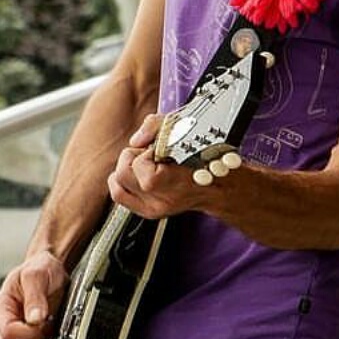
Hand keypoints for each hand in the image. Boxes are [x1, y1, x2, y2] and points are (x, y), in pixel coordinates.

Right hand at [0, 251, 67, 338]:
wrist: (52, 271)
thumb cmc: (40, 269)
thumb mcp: (37, 274)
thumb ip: (35, 296)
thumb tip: (35, 319)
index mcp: (2, 308)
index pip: (7, 332)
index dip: (27, 333)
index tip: (45, 324)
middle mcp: (6, 325)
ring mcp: (18, 337)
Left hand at [109, 114, 232, 216]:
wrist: (221, 185)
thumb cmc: (206, 154)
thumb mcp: (185, 126)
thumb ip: (155, 126)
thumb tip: (136, 140)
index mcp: (176, 181)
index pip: (140, 165)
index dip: (147, 151)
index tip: (162, 149)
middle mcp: (164, 199)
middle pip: (123, 173)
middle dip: (133, 158)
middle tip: (151, 155)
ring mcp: (155, 209)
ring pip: (117, 186)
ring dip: (127, 170)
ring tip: (145, 165)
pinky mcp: (148, 212)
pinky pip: (119, 195)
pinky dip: (121, 182)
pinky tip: (136, 175)